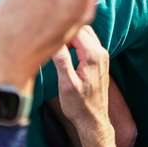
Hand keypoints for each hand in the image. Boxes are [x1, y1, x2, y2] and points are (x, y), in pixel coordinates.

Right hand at [52, 27, 116, 146]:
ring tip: (53, 37)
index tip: (45, 27)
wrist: (93, 121)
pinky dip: (75, 39)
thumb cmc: (79, 106)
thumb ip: (62, 61)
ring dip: (70, 33)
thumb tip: (53, 41)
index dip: (60, 26)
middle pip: (81, 27)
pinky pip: (87, 41)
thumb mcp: (67, 85)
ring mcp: (102, 55)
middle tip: (47, 31)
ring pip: (85, 33)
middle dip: (65, 27)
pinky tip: (63, 46)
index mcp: (92, 55)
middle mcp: (100, 52)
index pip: (76, 28)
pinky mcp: (99, 60)